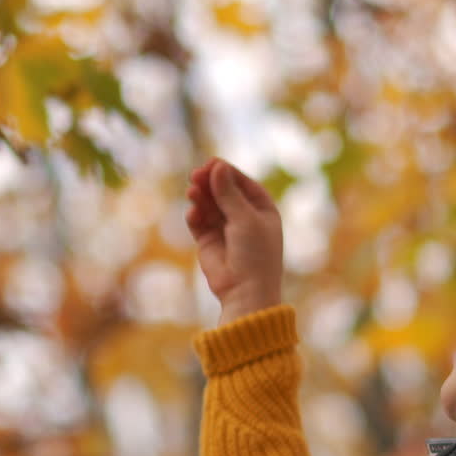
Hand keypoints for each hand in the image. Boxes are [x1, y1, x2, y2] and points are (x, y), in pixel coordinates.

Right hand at [185, 158, 283, 325]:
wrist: (245, 291)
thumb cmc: (255, 255)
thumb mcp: (245, 219)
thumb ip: (229, 193)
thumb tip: (217, 167)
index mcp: (262, 209)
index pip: (242, 183)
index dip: (226, 172)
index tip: (211, 163)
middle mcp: (244, 217)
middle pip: (223, 191)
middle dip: (209, 182)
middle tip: (195, 175)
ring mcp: (225, 229)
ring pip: (209, 204)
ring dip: (200, 196)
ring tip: (192, 192)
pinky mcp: (209, 241)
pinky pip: (199, 222)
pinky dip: (195, 215)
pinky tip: (193, 213)